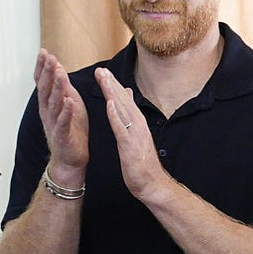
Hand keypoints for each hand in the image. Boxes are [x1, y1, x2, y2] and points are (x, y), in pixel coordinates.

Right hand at [35, 49, 87, 185]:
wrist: (70, 159)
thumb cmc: (71, 132)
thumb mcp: (69, 104)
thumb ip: (63, 87)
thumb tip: (58, 68)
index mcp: (49, 104)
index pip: (43, 82)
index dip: (42, 67)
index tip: (44, 52)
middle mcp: (48, 112)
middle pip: (46, 89)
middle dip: (47, 73)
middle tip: (49, 58)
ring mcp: (54, 123)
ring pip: (54, 103)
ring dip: (56, 87)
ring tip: (60, 73)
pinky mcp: (62, 135)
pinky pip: (63, 122)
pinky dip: (66, 112)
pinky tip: (69, 102)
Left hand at [96, 67, 169, 202]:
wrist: (152, 184)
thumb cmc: (143, 163)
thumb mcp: (137, 138)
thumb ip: (132, 119)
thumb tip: (129, 101)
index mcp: (137, 123)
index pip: (124, 100)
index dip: (114, 85)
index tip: (103, 72)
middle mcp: (138, 125)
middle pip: (123, 101)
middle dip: (112, 84)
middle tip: (100, 70)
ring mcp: (135, 135)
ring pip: (123, 110)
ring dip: (113, 94)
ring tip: (104, 80)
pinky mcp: (131, 146)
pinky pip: (122, 128)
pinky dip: (116, 115)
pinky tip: (110, 104)